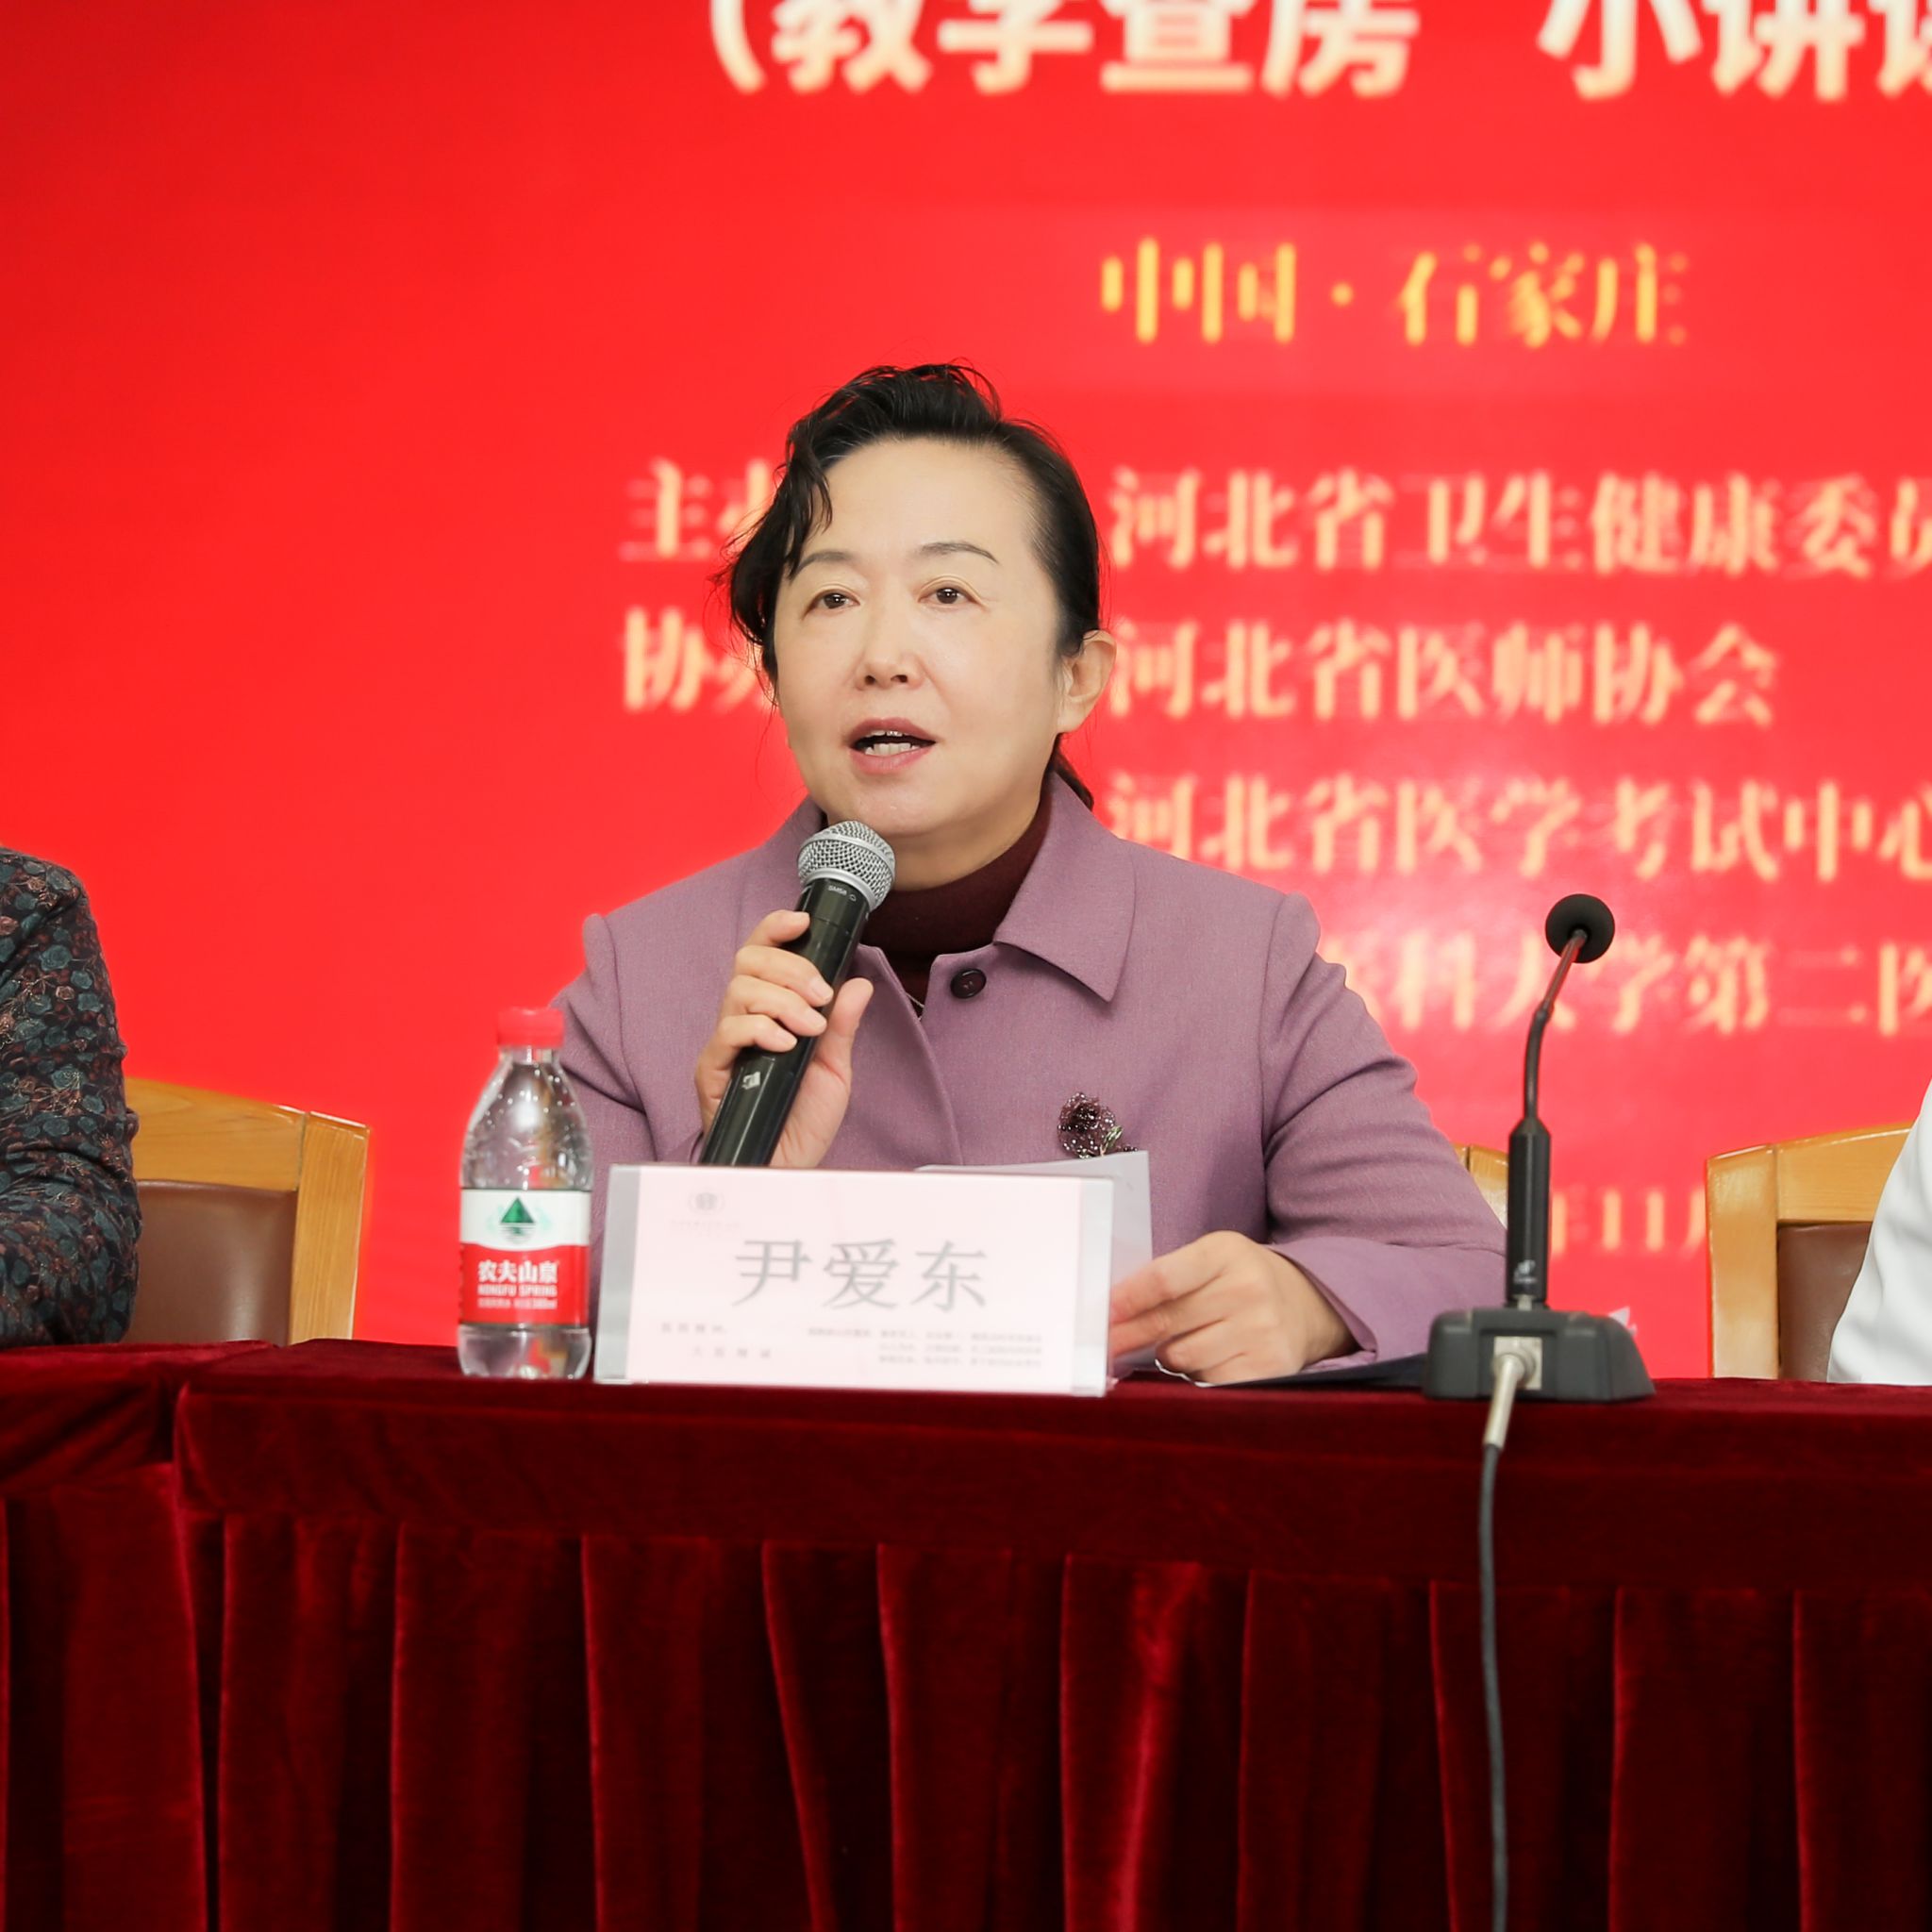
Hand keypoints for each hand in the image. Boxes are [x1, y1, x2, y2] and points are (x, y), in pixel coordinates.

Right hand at [695, 907, 873, 1169]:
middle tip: (819, 996)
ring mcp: (726, 1044)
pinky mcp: (713, 1070)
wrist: (788, 1168)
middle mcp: (743, 1021)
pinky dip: (761, 1030)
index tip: (802, 921)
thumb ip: (842, 1025)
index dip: (776, 929)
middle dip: (790, 968)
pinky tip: (786, 1046)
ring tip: (809, 1030)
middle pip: (747, 961)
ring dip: (783, 1001)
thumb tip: (858, 984)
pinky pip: (728, 1032)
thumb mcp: (835, 1068)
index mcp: (770, 1012)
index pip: (761, 955)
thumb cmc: (804, 1121)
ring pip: (740, 991)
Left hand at [1108, 1232, 1352, 1384]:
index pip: (1164, 1279)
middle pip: (1167, 1321)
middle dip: (1127, 1335)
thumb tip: (1112, 1314)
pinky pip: (1208, 1380)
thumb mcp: (1211, 1260)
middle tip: (1102, 1346)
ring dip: (1169, 1355)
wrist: (1309, 1303)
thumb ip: (1167, 1278)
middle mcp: (1248, 1289)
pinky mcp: (1270, 1366)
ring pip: (1183, 1356)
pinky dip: (1196, 1374)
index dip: (1126, 1300)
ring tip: (1182, 1342)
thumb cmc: (1240, 1281)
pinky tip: (1207, 1359)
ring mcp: (1262, 1330)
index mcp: (1226, 1252)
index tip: (1100, 1316)